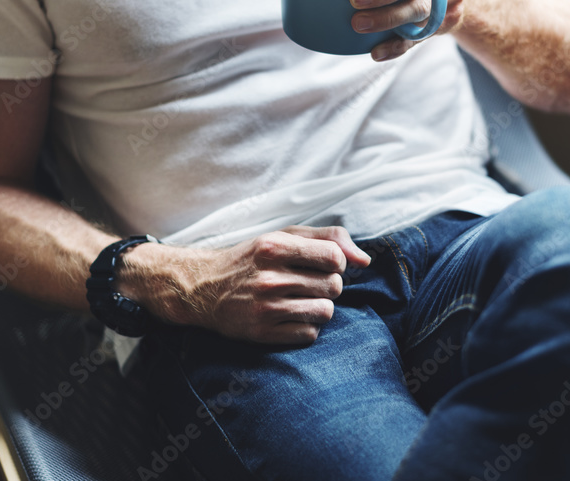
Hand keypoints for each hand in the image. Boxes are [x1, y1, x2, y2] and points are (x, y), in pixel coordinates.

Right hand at [185, 225, 370, 344]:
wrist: (204, 288)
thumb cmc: (252, 259)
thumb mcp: (283, 236)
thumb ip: (327, 238)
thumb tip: (365, 260)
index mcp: (274, 246)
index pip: (334, 257)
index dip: (336, 262)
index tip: (323, 264)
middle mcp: (269, 277)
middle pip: (333, 286)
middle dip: (328, 285)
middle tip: (308, 283)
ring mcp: (265, 307)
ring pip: (326, 312)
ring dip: (320, 307)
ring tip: (302, 300)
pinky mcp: (262, 333)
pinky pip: (309, 334)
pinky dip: (307, 326)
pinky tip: (291, 316)